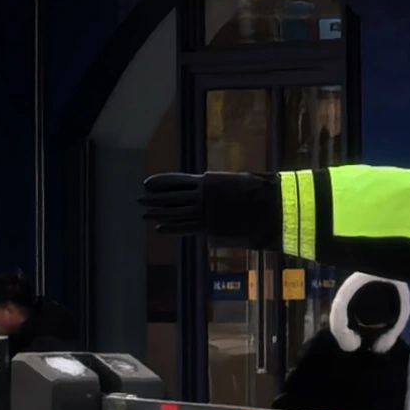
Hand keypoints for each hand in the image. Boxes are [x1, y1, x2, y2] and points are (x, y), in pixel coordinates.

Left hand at [140, 171, 279, 242]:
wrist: (270, 207)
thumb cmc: (259, 192)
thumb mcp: (237, 181)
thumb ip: (220, 185)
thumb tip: (212, 185)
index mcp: (208, 181)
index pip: (178, 181)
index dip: (161, 182)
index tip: (147, 183)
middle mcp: (203, 195)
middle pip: (173, 197)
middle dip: (155, 199)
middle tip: (139, 200)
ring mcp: (206, 211)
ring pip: (176, 212)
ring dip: (158, 214)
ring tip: (144, 214)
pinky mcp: (210, 226)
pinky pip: (187, 228)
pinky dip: (172, 229)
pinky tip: (159, 229)